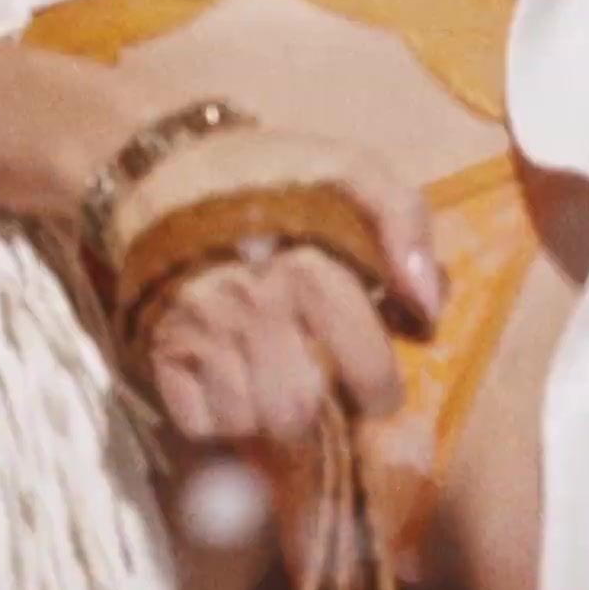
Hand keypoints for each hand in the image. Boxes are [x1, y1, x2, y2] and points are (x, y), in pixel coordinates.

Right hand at [112, 129, 444, 442]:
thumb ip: (404, 222)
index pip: (364, 371)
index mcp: (310, 269)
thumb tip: (429, 308)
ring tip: (273, 382)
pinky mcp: (159, 351)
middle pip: (297, 413)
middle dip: (317, 410)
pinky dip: (218, 419)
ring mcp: (200, 334)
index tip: (377, 389)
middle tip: (318, 386)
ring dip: (265, 416)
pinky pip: (197, 424)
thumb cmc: (270, 173)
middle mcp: (254, 310)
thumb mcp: (350, 170)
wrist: (165, 165)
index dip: (380, 392)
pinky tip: (231, 384)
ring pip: (247, 424)